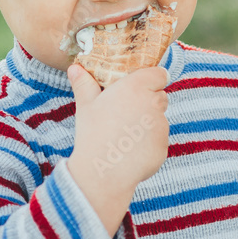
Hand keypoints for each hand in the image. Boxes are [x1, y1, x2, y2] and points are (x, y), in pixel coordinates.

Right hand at [65, 64, 169, 235]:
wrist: (103, 170)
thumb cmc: (93, 133)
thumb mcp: (86, 105)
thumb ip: (84, 84)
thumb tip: (74, 68)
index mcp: (137, 87)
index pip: (159, 74)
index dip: (152, 79)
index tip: (141, 86)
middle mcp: (153, 104)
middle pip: (160, 97)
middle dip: (149, 102)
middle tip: (127, 112)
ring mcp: (161, 126)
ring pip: (159, 120)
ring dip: (148, 124)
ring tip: (124, 135)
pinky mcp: (163, 147)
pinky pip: (158, 141)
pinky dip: (148, 144)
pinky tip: (130, 151)